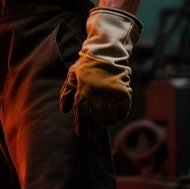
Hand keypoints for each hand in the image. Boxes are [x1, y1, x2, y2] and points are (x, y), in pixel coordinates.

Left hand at [60, 7, 141, 136]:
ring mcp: (113, 96)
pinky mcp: (125, 95)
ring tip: (101, 124)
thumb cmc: (86, 66)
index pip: (82, 115)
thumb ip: (67, 92)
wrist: (107, 54)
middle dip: (93, 128)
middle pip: (96, 120)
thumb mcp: (72, 75)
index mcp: (84, 91)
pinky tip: (113, 117)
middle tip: (92, 132)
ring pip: (109, 118)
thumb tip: (64, 110)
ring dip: (105, 123)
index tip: (82, 134)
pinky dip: (117, 117)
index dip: (81, 126)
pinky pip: (122, 113)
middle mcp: (99, 95)